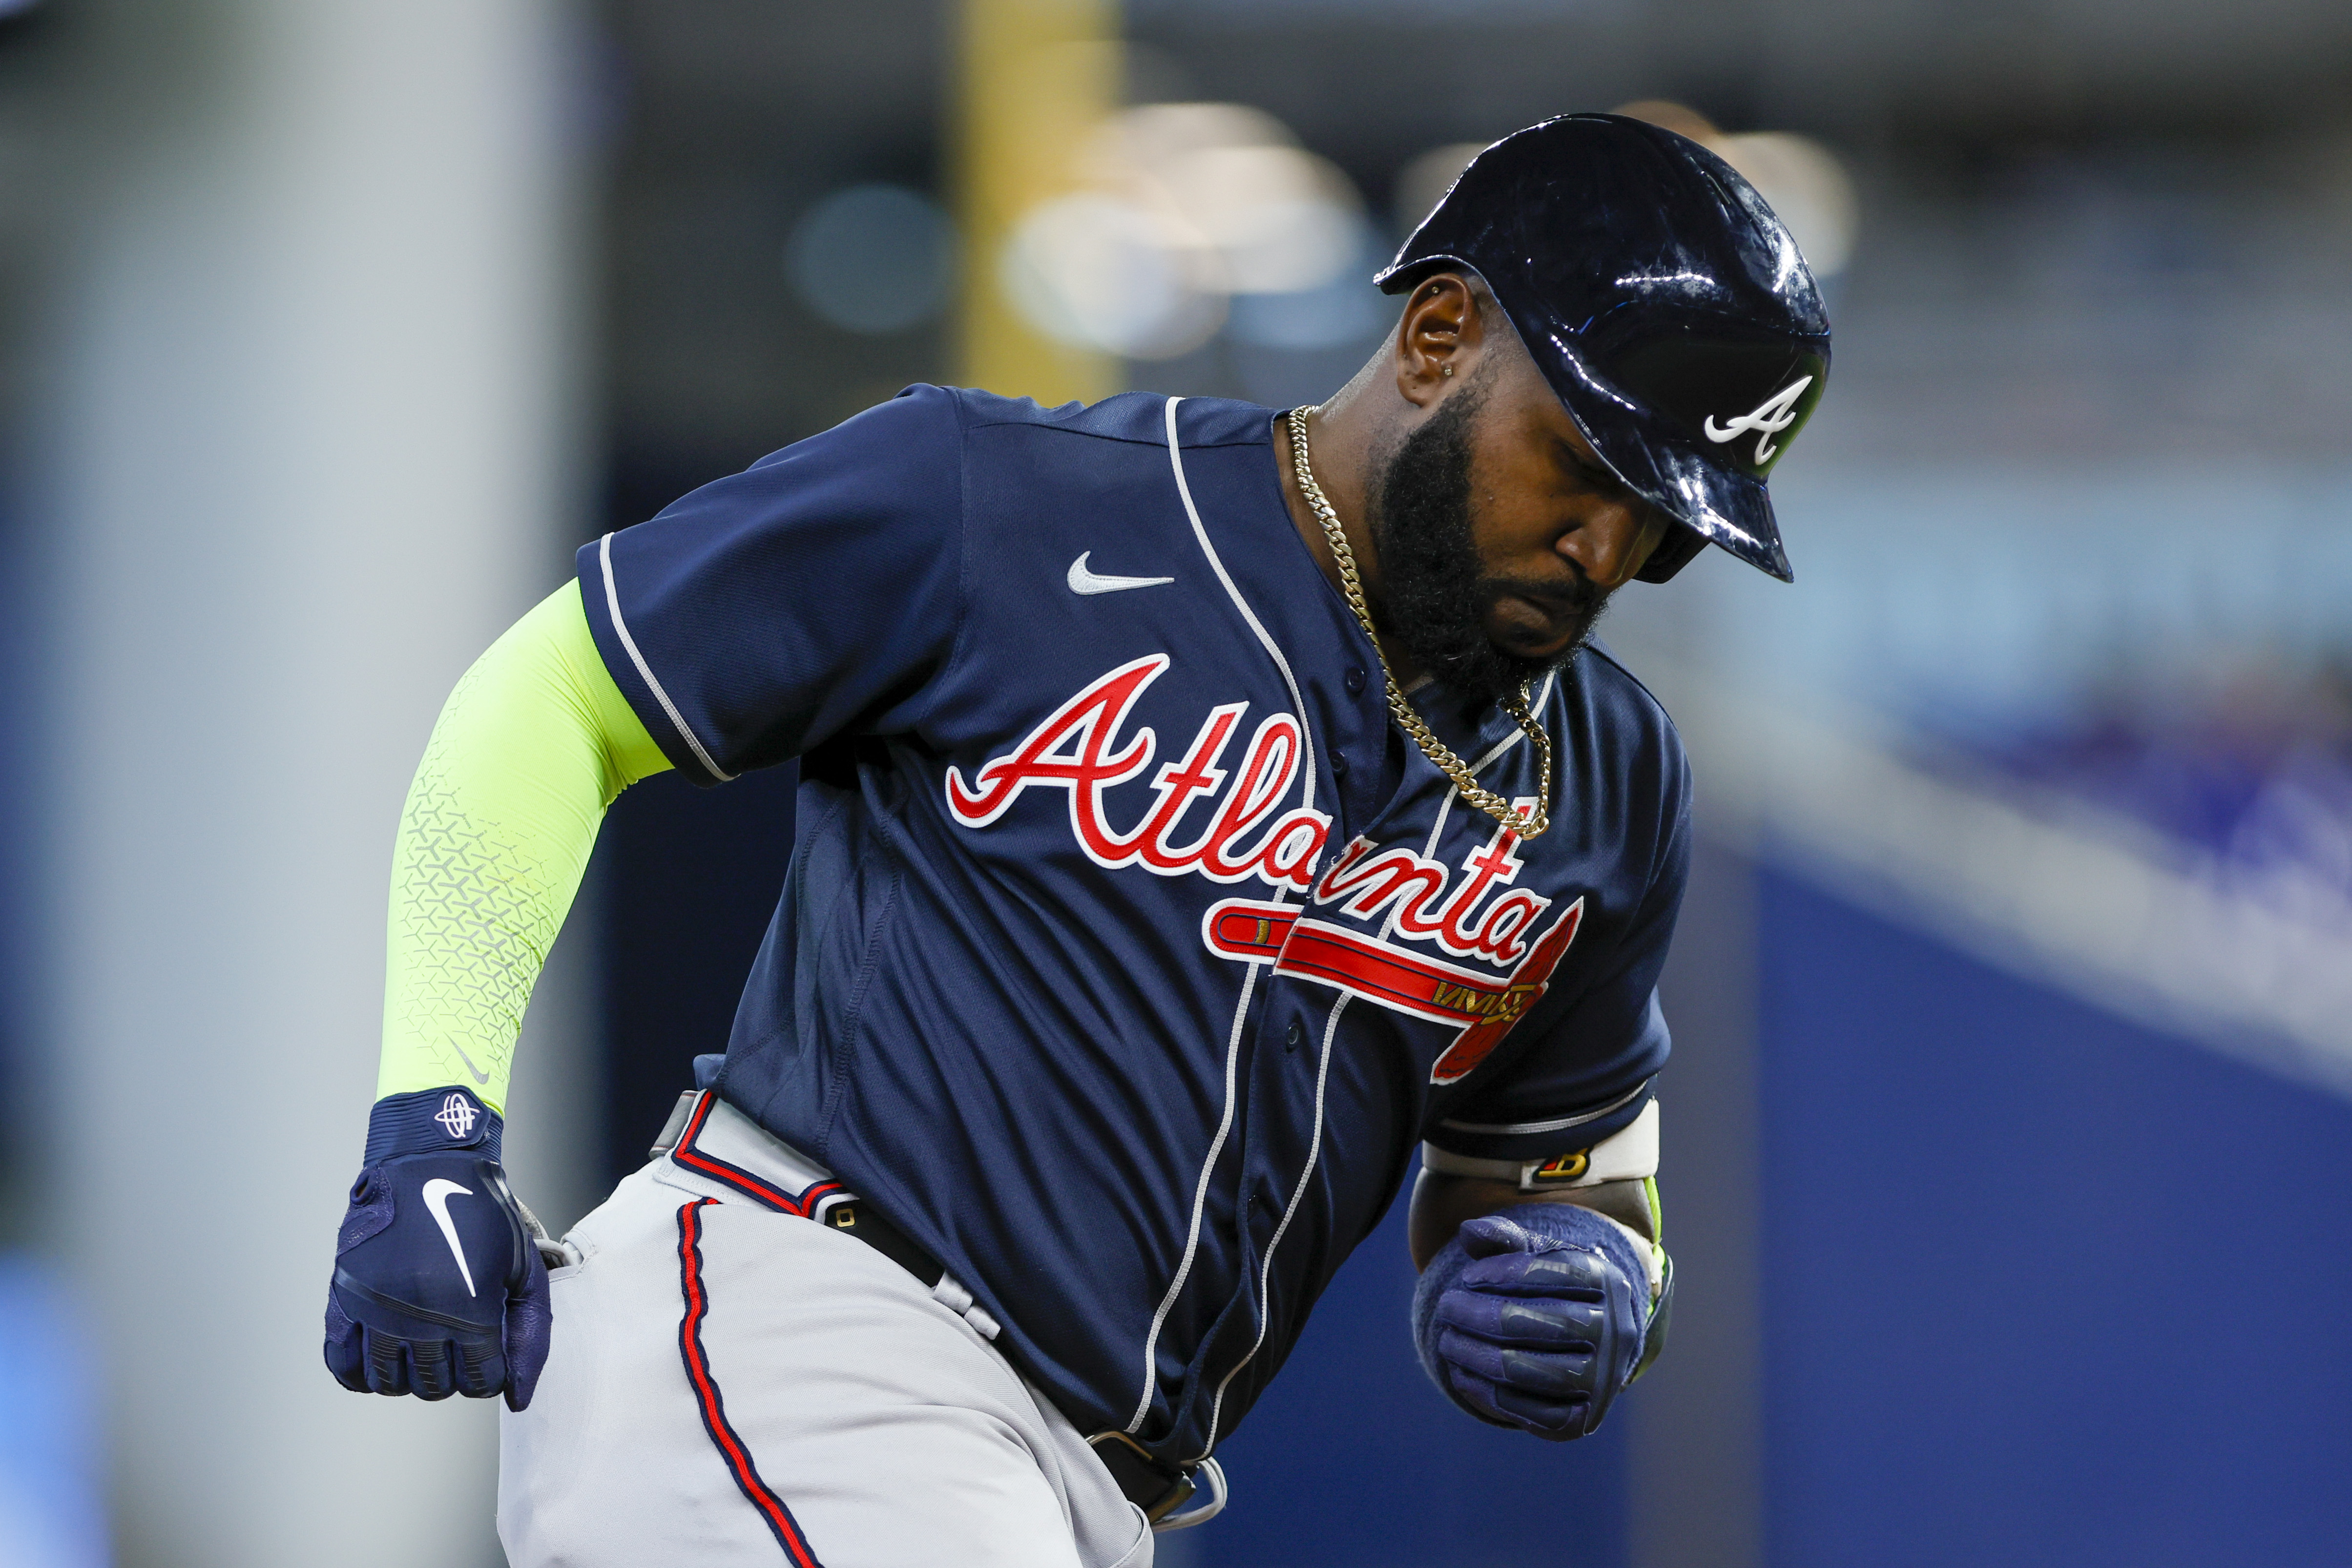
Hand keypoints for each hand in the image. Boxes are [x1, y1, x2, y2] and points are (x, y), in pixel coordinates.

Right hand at [323, 1088, 551, 1409]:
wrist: (429, 1164)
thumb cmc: (484, 1216)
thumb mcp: (524, 1269)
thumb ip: (530, 1336)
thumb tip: (518, 1400)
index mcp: (469, 1310)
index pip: (480, 1383)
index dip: (489, 1372)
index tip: (487, 1348)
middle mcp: (418, 1316)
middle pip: (435, 1386)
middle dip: (453, 1374)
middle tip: (456, 1341)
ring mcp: (375, 1309)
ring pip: (390, 1383)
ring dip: (410, 1375)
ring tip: (424, 1343)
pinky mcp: (344, 1298)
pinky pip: (342, 1365)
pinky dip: (361, 1373)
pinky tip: (381, 1354)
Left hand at [1414, 1206, 1650, 1440]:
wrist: (1581, 1341)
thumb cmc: (1548, 1287)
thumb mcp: (1531, 1254)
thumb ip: (1503, 1237)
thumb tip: (1469, 1229)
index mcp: (1607, 1282)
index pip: (1558, 1273)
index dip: (1504, 1274)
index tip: (1467, 1277)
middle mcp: (1616, 1332)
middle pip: (1549, 1324)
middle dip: (1485, 1315)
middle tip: (1446, 1306)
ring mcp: (1602, 1381)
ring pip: (1539, 1372)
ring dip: (1480, 1356)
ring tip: (1447, 1339)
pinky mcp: (1580, 1420)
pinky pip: (1532, 1413)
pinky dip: (1489, 1395)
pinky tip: (1461, 1373)